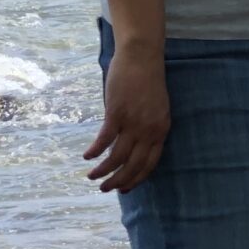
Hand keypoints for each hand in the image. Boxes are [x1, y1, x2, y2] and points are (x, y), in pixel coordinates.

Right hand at [85, 43, 169, 192]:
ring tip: (92, 177)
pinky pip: (105, 140)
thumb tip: (132, 144)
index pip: (150, 163)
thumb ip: (146, 128)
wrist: (142, 58)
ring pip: (117, 157)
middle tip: (105, 190)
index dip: (137, 178)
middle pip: (134, 164)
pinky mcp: (118, 114)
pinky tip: (87, 157)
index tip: (125, 189)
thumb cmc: (148, 82)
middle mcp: (150, 130)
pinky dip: (95, 151)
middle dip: (119, 181)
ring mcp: (134, 122)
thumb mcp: (155, 109)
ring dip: (103, 171)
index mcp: (161, 130)